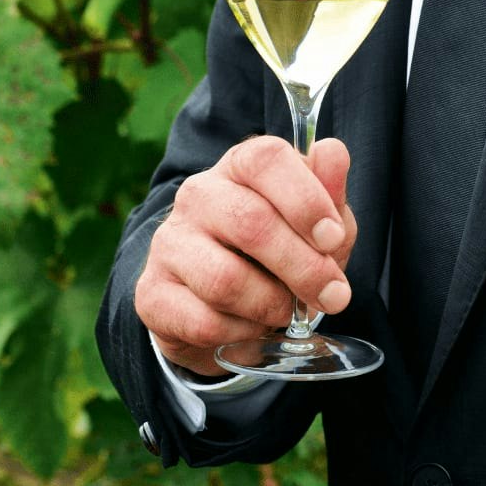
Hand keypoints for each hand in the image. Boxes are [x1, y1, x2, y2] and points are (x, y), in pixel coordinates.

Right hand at [134, 136, 356, 376]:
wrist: (222, 307)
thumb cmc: (279, 253)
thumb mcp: (316, 224)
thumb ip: (328, 192)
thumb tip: (333, 152)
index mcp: (240, 165)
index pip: (266, 159)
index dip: (306, 198)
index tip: (333, 237)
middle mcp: (198, 194)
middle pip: (250, 223)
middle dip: (303, 266)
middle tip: (334, 296)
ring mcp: (169, 242)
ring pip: (225, 280)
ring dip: (271, 305)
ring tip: (286, 312)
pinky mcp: (151, 293)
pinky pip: (204, 322)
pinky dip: (242, 332)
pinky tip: (251, 326)